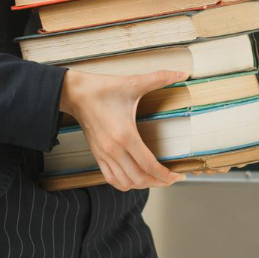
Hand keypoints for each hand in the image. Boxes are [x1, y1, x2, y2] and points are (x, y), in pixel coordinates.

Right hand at [58, 68, 188, 190]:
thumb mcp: (133, 83)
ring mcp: (104, 155)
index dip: (166, 175)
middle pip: (139, 179)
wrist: (75, 93)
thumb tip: (182, 72)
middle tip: (172, 178)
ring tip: (156, 179)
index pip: (149, 165)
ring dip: (142, 185)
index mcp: (125, 135)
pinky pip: (111, 179)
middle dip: (159, 182)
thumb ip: (159, 78)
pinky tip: (135, 178)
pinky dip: (125, 183)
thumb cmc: (103, 89)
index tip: (178, 175)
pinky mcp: (97, 155)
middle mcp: (113, 150)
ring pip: (125, 183)